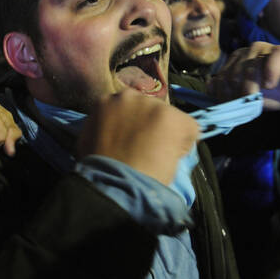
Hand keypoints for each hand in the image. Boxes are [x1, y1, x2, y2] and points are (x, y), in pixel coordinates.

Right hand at [76, 90, 199, 185]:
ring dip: (167, 134)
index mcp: (107, 101)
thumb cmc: (97, 168)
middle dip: (150, 126)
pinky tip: (171, 158)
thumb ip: (102, 128)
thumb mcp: (89, 141)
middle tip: (146, 150)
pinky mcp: (174, 117)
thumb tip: (111, 133)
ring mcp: (153, 105)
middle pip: (150, 109)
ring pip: (169, 119)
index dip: (134, 126)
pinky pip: (189, 129)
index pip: (128, 108)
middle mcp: (130, 96)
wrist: (115, 182)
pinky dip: (184, 144)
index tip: (133, 143)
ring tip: (158, 157)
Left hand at [207, 43, 279, 110]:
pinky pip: (274, 57)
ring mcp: (267, 49)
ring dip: (249, 86)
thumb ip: (231, 96)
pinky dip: (270, 72)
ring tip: (255, 98)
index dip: (221, 95)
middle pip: (232, 73)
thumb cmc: (277, 94)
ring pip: (249, 66)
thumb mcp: (251, 100)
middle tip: (244, 105)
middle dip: (235, 93)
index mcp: (237, 62)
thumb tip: (210, 89)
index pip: (220, 77)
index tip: (229, 108)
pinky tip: (270, 85)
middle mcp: (249, 52)